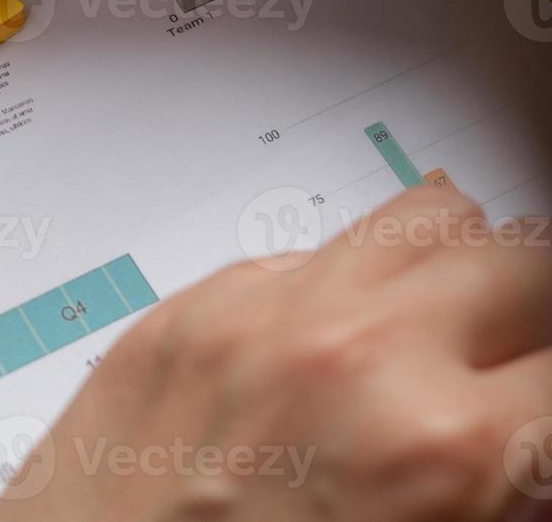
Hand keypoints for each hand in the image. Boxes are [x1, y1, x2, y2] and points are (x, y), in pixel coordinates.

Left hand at [0, 186, 551, 520]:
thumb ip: (502, 484)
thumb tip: (528, 439)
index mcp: (438, 443)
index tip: (539, 401)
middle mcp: (347, 353)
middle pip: (520, 256)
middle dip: (525, 319)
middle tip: (507, 373)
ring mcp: (254, 316)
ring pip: (422, 217)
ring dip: (449, 273)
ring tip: (435, 341)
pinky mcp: (185, 311)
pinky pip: (303, 253)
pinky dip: (337, 289)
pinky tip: (325, 353)